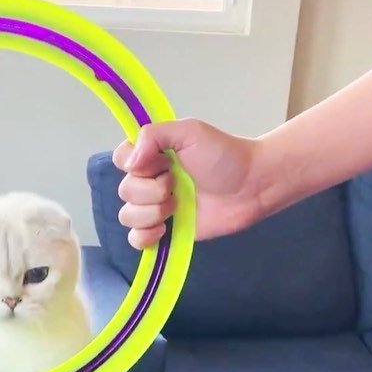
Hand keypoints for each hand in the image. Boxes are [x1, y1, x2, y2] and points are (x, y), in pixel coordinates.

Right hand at [112, 119, 264, 248]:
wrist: (251, 186)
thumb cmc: (224, 155)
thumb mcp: (189, 131)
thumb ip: (154, 135)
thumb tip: (130, 163)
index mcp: (151, 156)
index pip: (121, 160)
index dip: (134, 165)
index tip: (160, 163)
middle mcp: (149, 182)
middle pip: (124, 191)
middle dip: (150, 191)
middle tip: (177, 184)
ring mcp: (156, 208)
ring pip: (127, 216)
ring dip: (151, 212)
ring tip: (178, 206)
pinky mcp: (165, 232)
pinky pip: (136, 240)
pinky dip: (145, 237)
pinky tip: (164, 229)